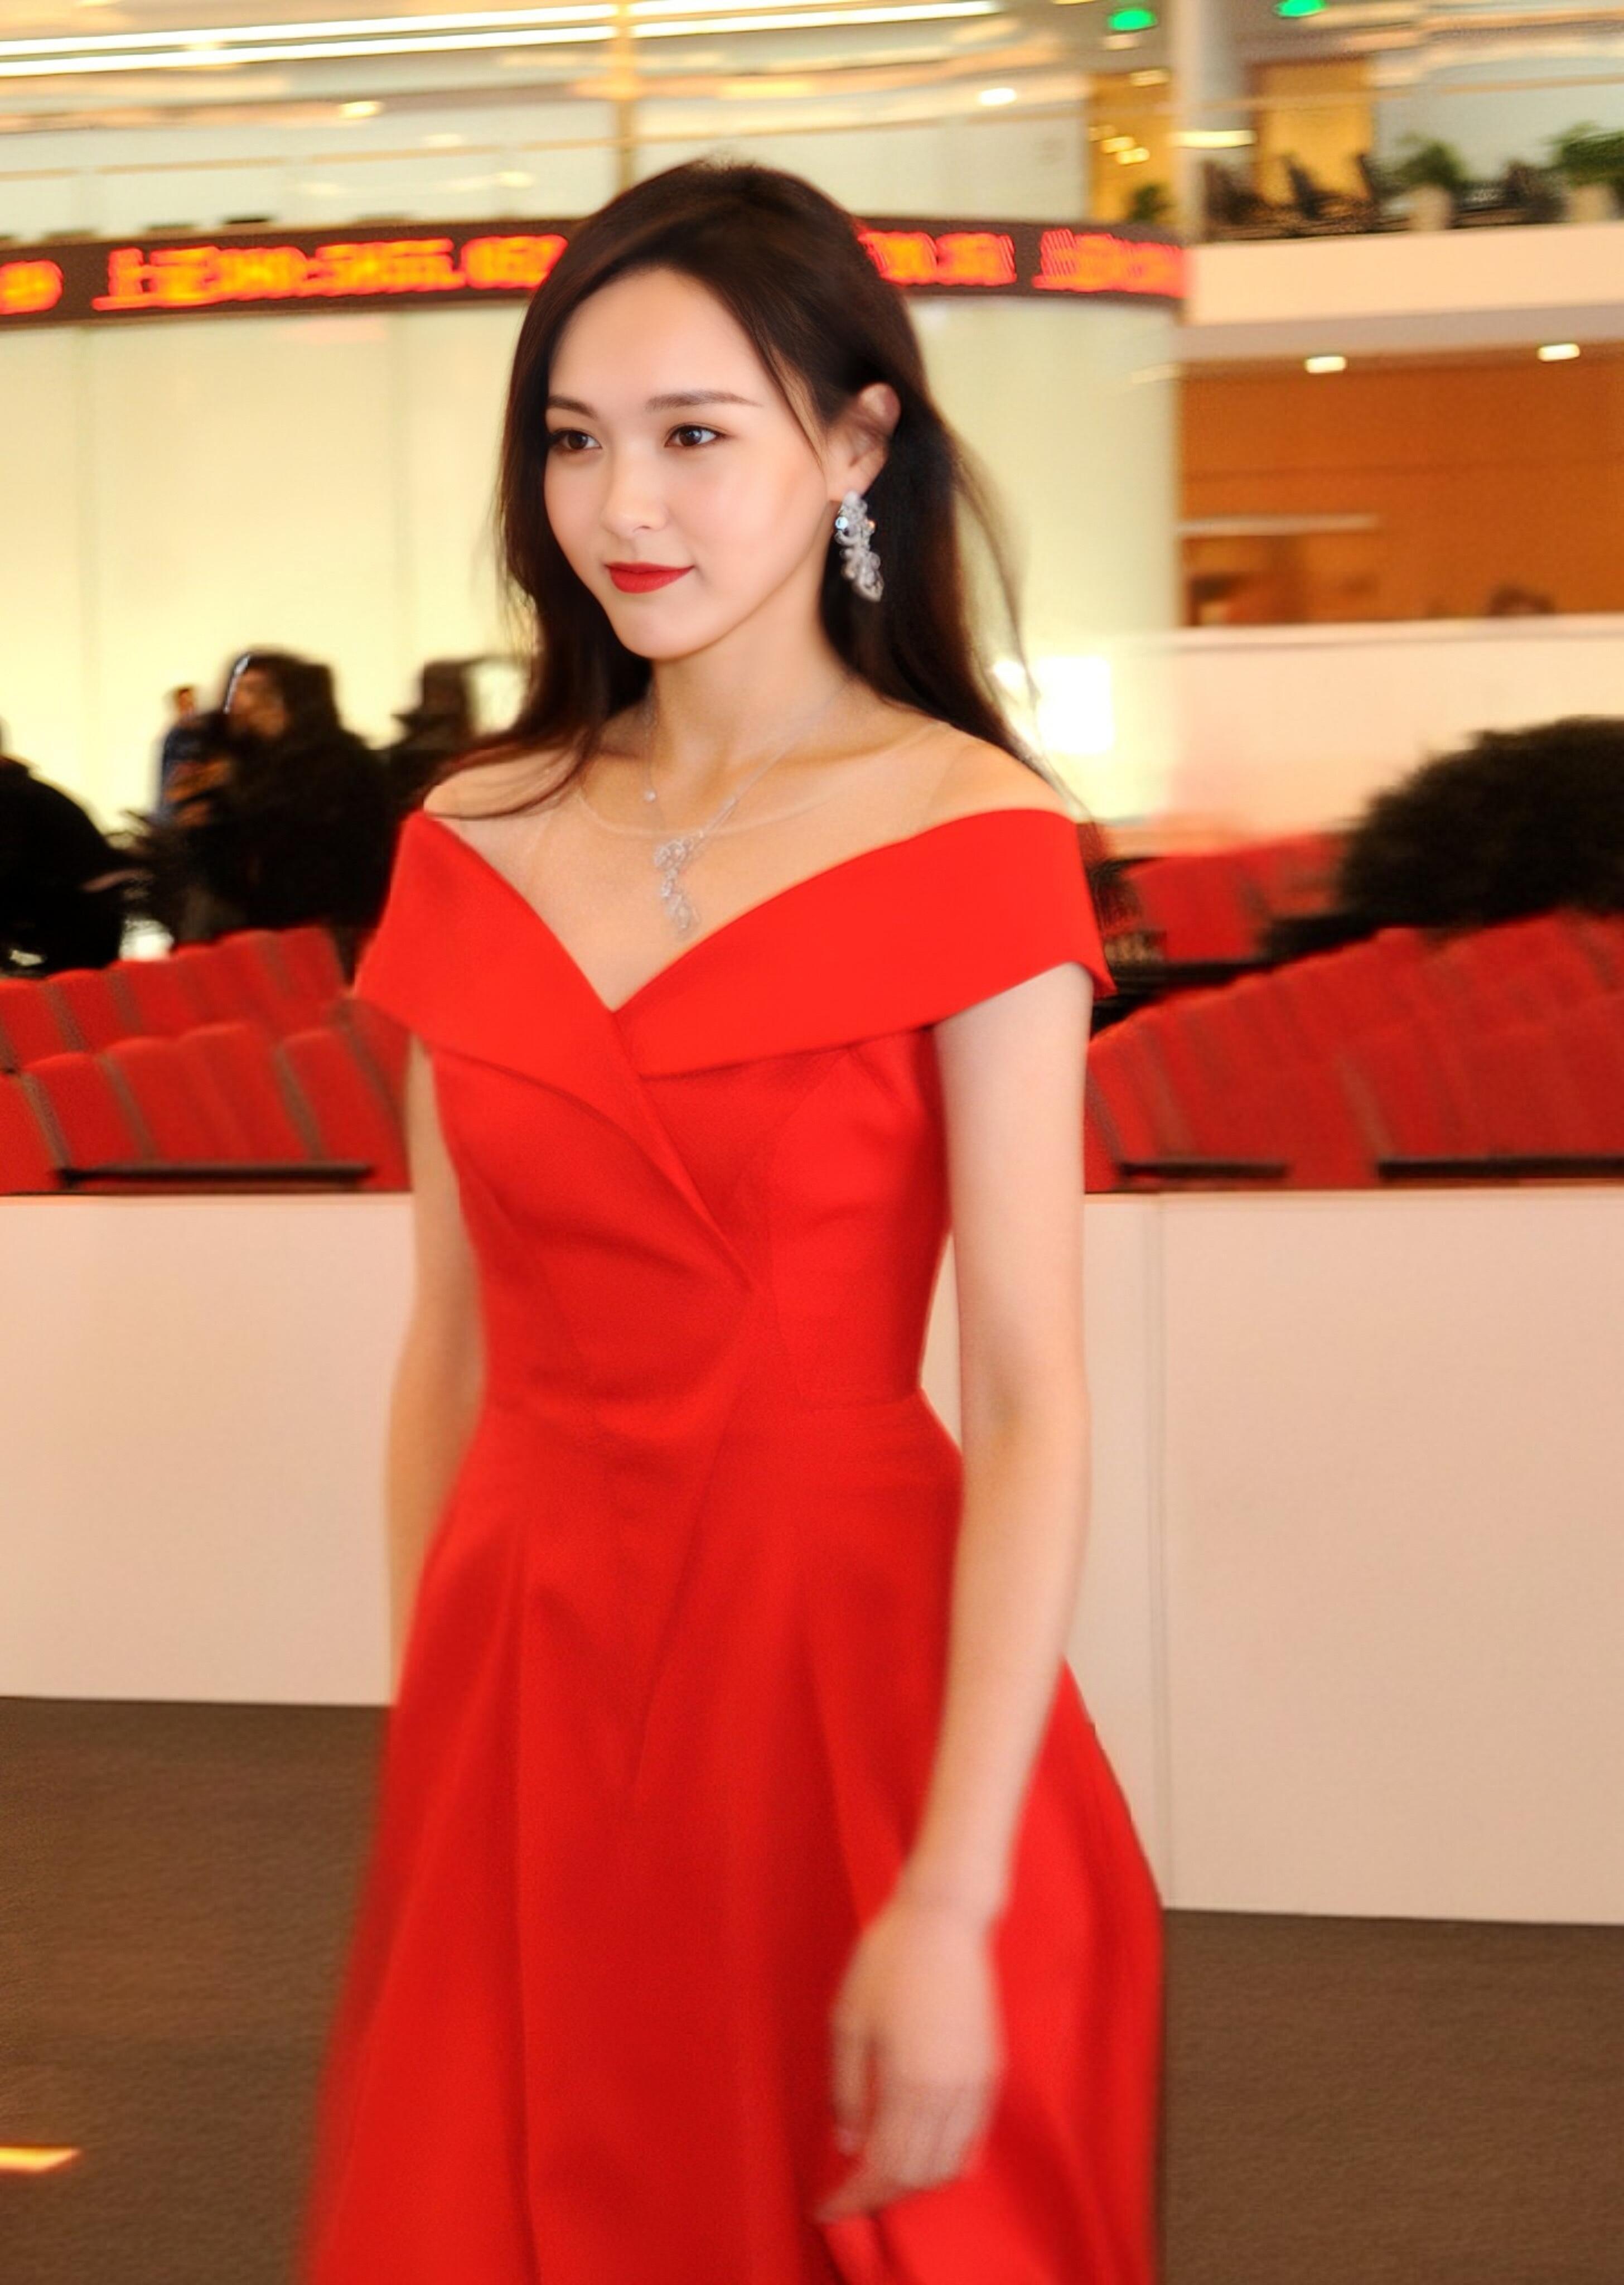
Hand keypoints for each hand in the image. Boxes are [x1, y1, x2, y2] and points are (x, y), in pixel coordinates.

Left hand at [812, 1886, 1002, 2222]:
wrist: (946, 1919)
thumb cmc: (888, 1961)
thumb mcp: (848, 2021)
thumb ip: (845, 2089)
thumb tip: (848, 2144)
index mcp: (909, 2083)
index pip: (884, 2169)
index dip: (854, 2198)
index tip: (826, 2208)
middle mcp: (949, 2093)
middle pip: (917, 2175)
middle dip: (880, 2194)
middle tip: (847, 2192)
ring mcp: (975, 2084)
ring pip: (949, 2164)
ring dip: (914, 2180)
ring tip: (880, 2171)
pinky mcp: (991, 2070)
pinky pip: (973, 2137)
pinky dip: (948, 2159)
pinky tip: (925, 2153)